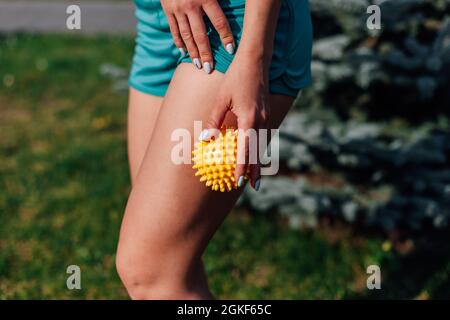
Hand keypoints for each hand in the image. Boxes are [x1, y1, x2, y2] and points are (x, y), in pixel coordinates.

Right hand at [161, 0, 235, 72]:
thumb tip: (244, 3)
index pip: (219, 22)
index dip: (226, 37)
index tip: (231, 51)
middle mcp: (190, 5)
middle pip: (200, 35)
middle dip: (206, 54)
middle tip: (209, 69)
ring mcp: (177, 8)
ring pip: (186, 35)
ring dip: (192, 52)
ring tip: (198, 65)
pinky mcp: (167, 9)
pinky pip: (174, 29)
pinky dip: (179, 42)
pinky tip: (183, 52)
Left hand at [200, 52, 269, 190]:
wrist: (256, 61)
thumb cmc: (235, 78)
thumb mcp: (221, 100)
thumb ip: (214, 121)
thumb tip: (207, 140)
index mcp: (250, 120)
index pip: (246, 150)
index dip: (243, 167)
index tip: (238, 181)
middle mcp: (261, 122)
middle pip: (258, 152)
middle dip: (255, 171)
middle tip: (252, 188)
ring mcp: (266, 118)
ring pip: (262, 146)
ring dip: (259, 162)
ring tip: (256, 178)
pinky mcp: (267, 114)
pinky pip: (262, 137)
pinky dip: (259, 149)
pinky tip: (255, 156)